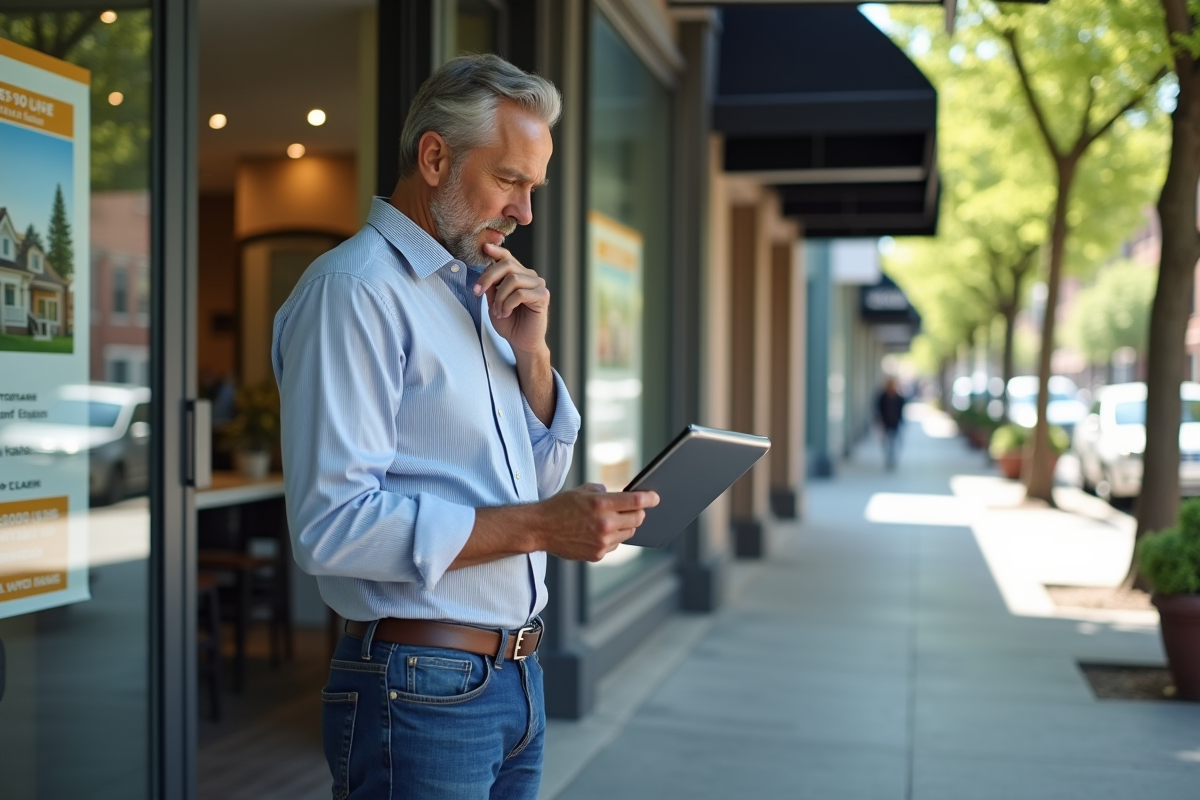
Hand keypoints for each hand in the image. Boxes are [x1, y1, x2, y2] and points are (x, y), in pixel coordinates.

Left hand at [473, 242, 548, 354]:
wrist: (521, 342)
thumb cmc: (509, 322)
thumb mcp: (494, 301)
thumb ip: (491, 286)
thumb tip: (484, 268)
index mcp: (518, 275)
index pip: (507, 257)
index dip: (496, 251)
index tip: (484, 248)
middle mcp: (530, 276)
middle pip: (507, 265)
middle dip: (488, 278)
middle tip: (477, 292)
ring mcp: (538, 285)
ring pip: (513, 280)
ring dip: (499, 297)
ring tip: (498, 311)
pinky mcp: (543, 296)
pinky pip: (520, 293)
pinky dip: (508, 304)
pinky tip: (506, 313)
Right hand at [535, 484, 659, 561]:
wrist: (540, 528)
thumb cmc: (560, 507)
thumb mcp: (582, 490)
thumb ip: (603, 491)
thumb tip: (619, 496)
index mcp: (601, 504)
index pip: (635, 501)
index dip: (649, 498)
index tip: (655, 498)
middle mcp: (604, 524)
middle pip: (637, 519)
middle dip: (639, 513)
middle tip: (635, 510)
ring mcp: (602, 541)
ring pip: (628, 533)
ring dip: (626, 526)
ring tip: (613, 521)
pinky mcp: (598, 554)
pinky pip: (615, 545)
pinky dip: (613, 538)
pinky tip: (600, 533)